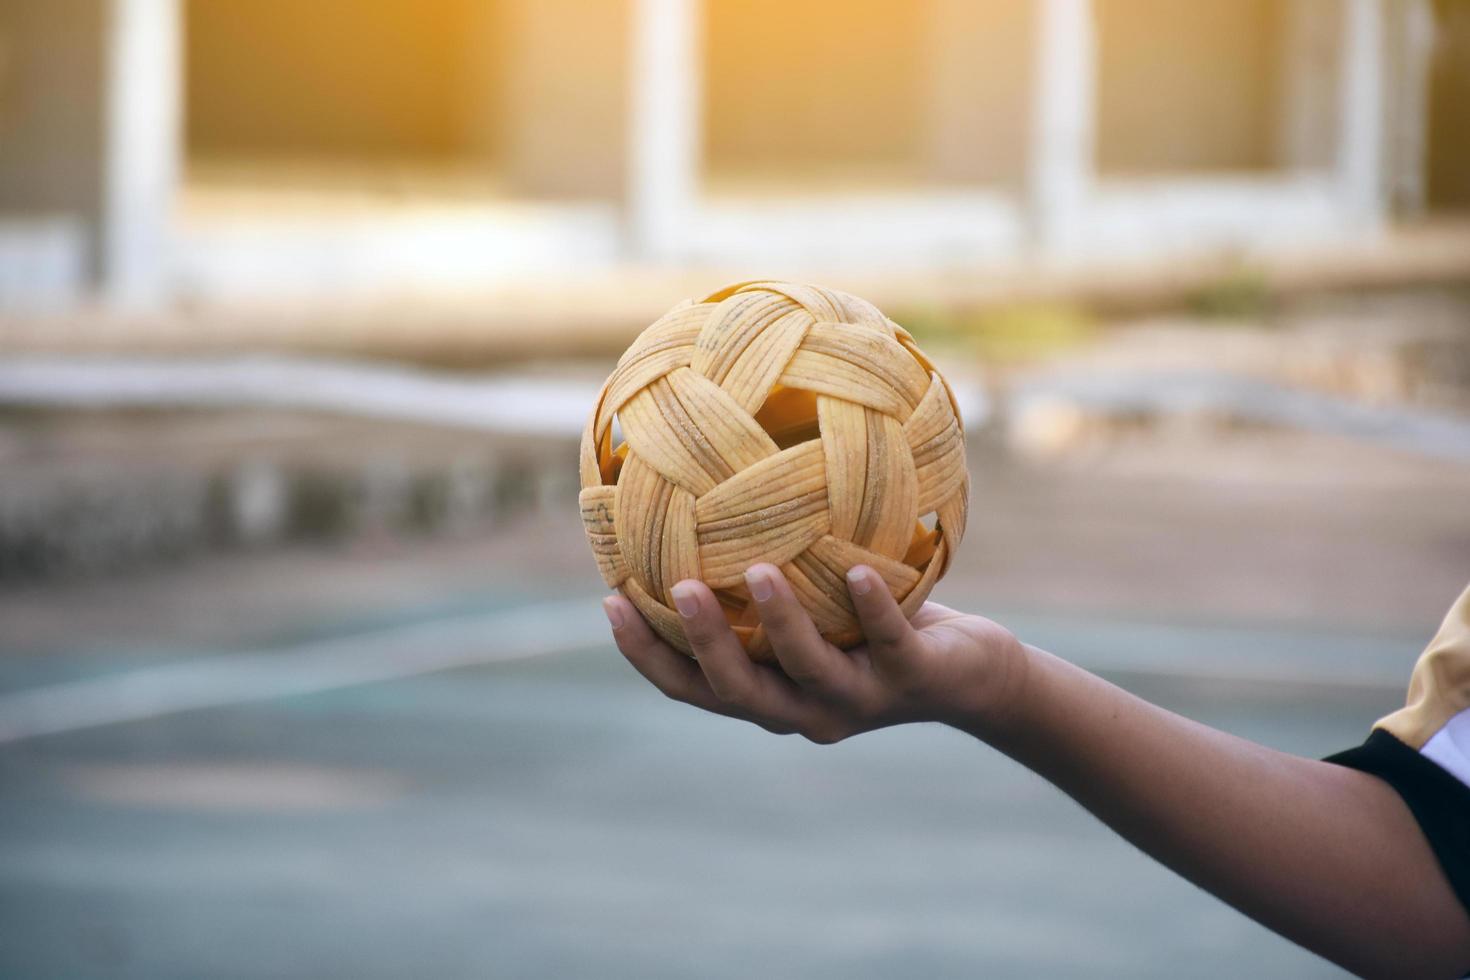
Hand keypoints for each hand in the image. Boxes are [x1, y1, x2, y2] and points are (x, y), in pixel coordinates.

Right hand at [603, 563, 1025, 743]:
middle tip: (674, 586)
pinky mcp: (912, 678)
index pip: (691, 686)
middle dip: (701, 641)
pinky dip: (871, 607)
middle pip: (737, 690)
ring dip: (779, 621)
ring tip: (757, 569)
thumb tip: (703, 500)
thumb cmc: (873, 629)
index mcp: (768, 697)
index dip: (647, 653)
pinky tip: (862, 572)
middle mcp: (804, 710)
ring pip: (808, 670)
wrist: (971, 677)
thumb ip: (759, 579)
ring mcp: (858, 698)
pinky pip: (888, 640)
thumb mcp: (812, 607)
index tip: (611, 601)